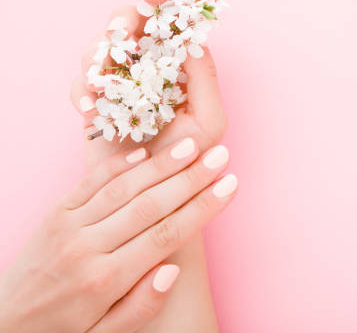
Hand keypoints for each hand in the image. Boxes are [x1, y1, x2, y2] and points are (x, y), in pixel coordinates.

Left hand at [0, 139, 235, 332]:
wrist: (5, 323)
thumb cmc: (63, 330)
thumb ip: (141, 307)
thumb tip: (170, 271)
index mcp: (105, 280)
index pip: (165, 236)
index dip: (201, 208)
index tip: (229, 187)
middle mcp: (87, 247)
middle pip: (148, 205)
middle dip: (190, 179)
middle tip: (220, 157)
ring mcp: (68, 225)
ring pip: (123, 188)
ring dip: (160, 164)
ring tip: (192, 146)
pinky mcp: (56, 212)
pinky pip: (90, 182)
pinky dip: (119, 165)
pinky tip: (147, 152)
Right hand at [70, 0, 226, 169]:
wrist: (157, 199)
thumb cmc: (189, 162)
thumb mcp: (209, 121)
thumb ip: (205, 79)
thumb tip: (193, 40)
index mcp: (180, 68)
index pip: (172, 22)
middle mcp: (150, 70)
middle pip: (130, 24)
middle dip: (122, 21)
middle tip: (121, 34)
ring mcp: (122, 85)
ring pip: (101, 48)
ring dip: (98, 55)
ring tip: (103, 82)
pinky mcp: (97, 104)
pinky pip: (81, 83)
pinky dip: (82, 89)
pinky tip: (90, 107)